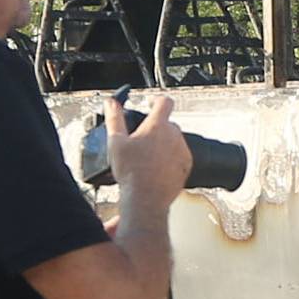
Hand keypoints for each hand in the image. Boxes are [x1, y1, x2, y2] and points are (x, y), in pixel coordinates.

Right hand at [106, 94, 192, 210]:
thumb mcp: (116, 142)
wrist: (146, 198)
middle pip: (167, 124)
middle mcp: (174, 136)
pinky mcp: (186, 166)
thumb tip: (111, 103)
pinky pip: (179, 156)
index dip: (156, 100)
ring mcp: (182, 151)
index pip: (164, 102)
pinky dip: (170, 159)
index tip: (150, 104)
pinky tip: (156, 168)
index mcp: (158, 126)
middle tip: (141, 140)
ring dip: (163, 144)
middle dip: (156, 128)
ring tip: (147, 158)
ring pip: (174, 141)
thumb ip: (115, 118)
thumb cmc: (132, 172)